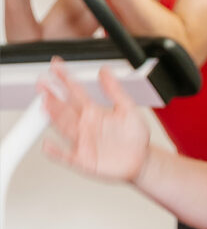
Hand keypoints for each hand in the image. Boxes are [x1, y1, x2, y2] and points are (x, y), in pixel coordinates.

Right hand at [39, 59, 150, 182]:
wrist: (141, 162)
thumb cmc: (134, 137)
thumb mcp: (129, 110)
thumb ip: (115, 90)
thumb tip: (105, 71)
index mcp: (94, 112)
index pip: (76, 92)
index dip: (66, 79)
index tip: (56, 66)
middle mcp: (84, 125)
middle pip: (64, 108)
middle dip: (52, 95)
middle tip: (42, 82)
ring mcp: (81, 141)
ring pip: (63, 126)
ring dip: (53, 115)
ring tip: (44, 103)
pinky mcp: (82, 159)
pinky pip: (65, 155)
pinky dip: (55, 151)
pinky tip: (47, 144)